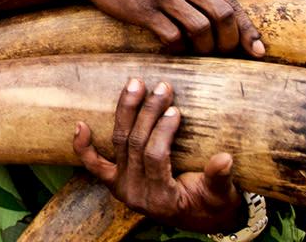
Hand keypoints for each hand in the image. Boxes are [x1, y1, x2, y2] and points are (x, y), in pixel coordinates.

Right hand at [70, 0, 264, 55]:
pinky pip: (171, 36)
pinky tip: (173, 50)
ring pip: (201, 29)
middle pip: (222, 17)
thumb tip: (224, 14)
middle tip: (222, 55)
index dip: (248, 31)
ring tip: (198, 55)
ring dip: (204, 49)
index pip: (232, 3)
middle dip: (228, 43)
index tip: (257, 52)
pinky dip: (177, 49)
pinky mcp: (144, 9)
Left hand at [71, 79, 246, 233]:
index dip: (163, 131)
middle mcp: (135, 192)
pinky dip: (84, 147)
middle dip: (148, 113)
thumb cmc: (212, 205)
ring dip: (125, 112)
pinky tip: (80, 125)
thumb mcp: (222, 195)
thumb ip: (219, 179)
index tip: (176, 110)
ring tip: (135, 85)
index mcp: (161, 197)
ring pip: (118, 143)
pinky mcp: (114, 181)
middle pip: (135, 145)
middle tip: (162, 88)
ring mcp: (122, 186)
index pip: (156, 157)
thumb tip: (225, 159)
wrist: (198, 219)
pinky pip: (93, 165)